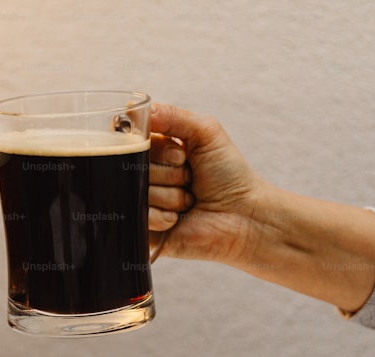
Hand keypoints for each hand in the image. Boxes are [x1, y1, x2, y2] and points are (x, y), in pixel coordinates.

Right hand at [148, 104, 268, 263]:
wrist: (244, 215)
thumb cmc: (229, 173)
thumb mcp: (206, 132)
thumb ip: (172, 115)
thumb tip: (131, 110)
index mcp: (157, 151)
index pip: (134, 140)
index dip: (158, 148)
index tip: (181, 155)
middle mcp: (147, 175)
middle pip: (133, 166)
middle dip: (168, 172)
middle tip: (189, 178)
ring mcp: (144, 202)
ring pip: (138, 192)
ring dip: (170, 196)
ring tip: (188, 200)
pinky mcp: (145, 229)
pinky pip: (139, 216)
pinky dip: (163, 217)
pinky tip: (178, 219)